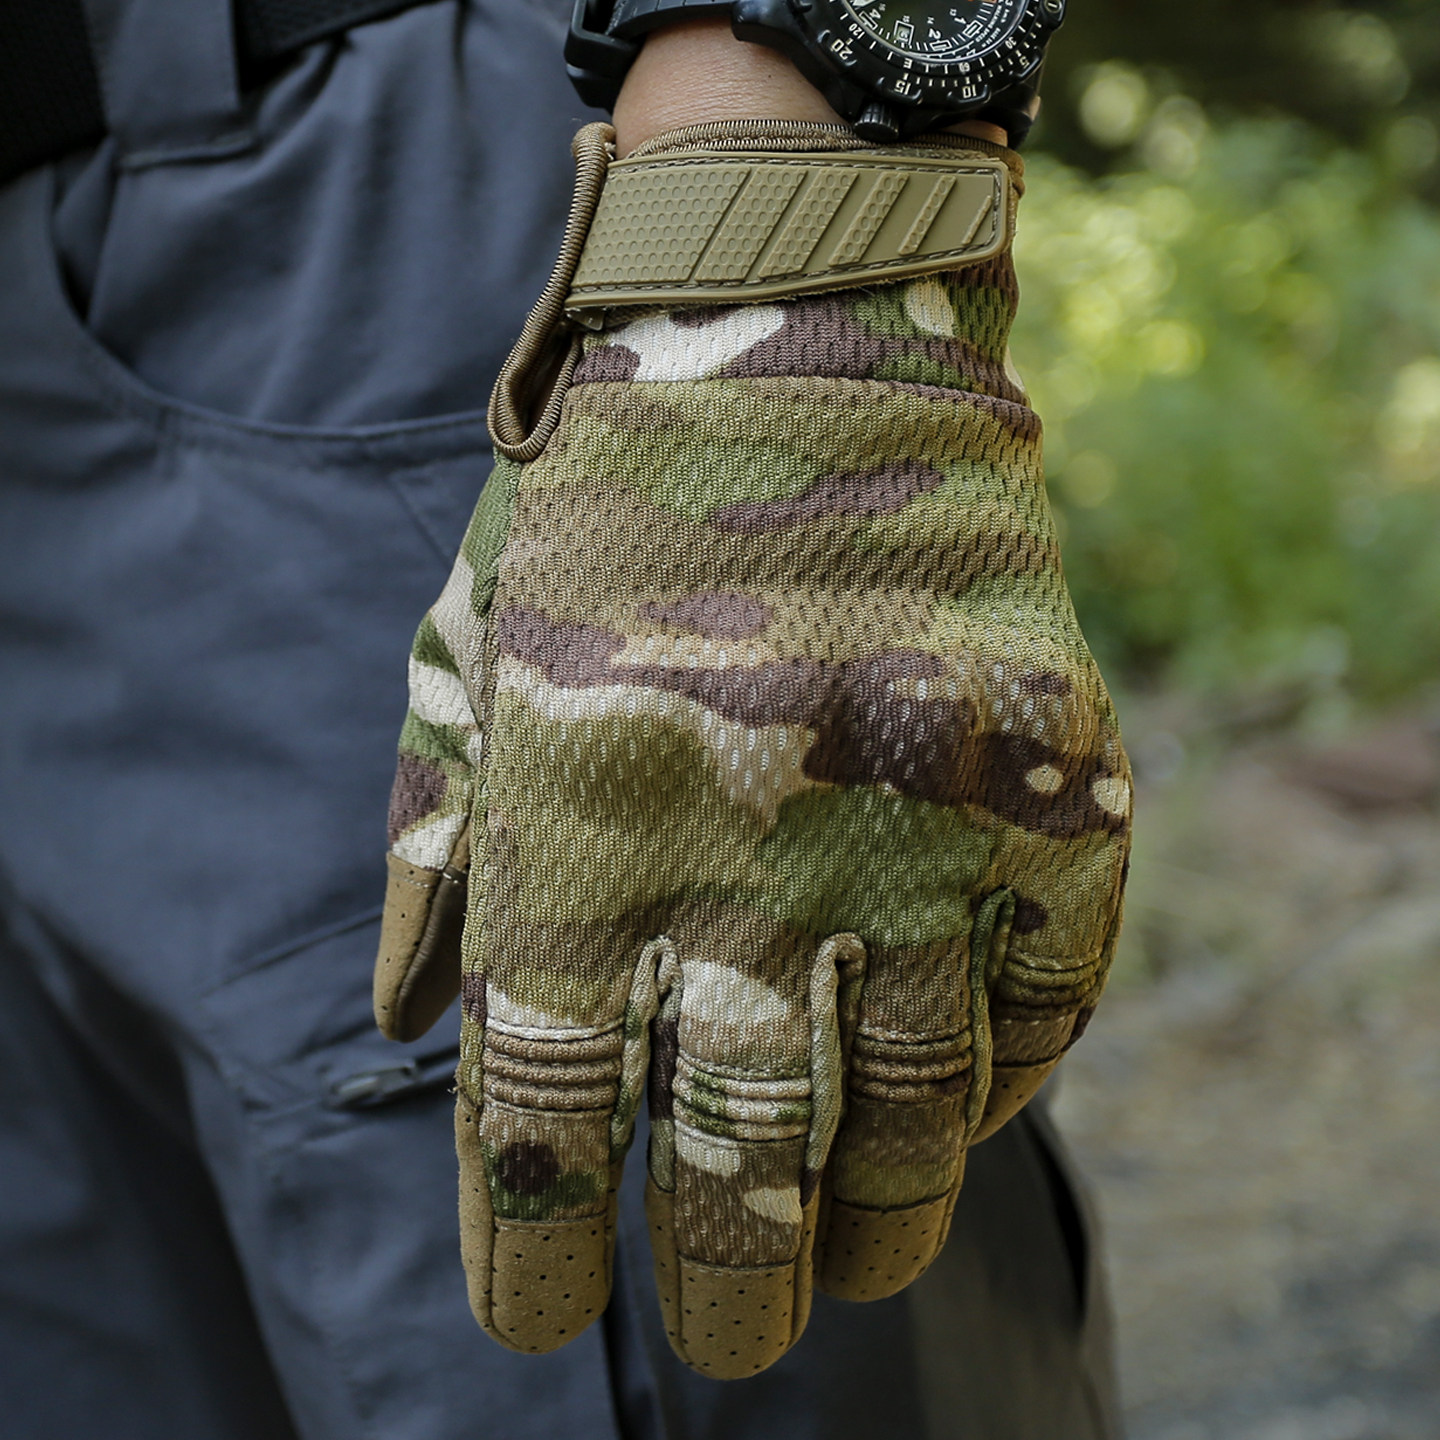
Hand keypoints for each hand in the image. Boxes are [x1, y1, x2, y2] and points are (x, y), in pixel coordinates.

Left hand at [374, 119, 1128, 1378]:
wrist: (784, 339)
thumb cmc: (598, 513)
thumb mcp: (467, 665)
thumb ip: (429, 851)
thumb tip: (398, 1031)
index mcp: (579, 837)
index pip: (541, 1113)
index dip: (532, 1244)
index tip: (537, 1319)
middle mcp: (750, 861)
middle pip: (737, 1152)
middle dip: (726, 1274)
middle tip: (730, 1335)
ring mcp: (916, 832)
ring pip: (913, 1114)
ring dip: (879, 1221)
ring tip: (851, 1272)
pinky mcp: (1042, 790)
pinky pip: (1042, 1003)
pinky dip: (1001, 1087)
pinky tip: (959, 1117)